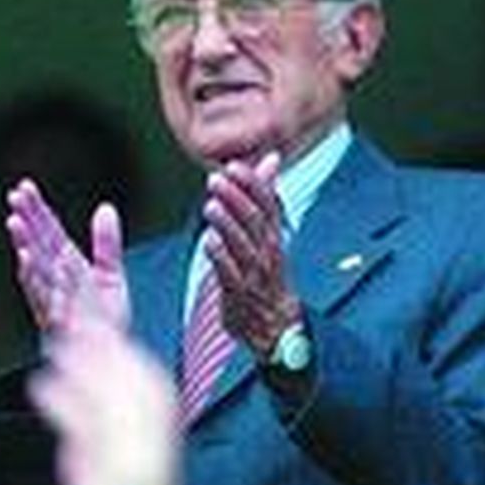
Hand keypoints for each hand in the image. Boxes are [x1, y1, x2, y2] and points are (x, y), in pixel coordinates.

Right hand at [5, 179, 131, 341]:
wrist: (110, 361)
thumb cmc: (105, 321)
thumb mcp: (111, 276)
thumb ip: (107, 244)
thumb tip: (105, 208)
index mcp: (66, 267)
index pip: (49, 232)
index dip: (38, 210)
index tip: (24, 187)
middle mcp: (54, 282)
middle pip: (38, 246)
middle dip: (26, 221)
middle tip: (14, 197)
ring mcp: (52, 301)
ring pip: (35, 269)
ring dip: (24, 245)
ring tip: (15, 223)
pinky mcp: (56, 321)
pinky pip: (44, 295)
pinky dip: (36, 279)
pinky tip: (28, 260)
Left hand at [29, 319, 182, 484]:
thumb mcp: (106, 483)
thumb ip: (89, 455)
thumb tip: (69, 432)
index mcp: (162, 451)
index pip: (154, 390)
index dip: (129, 355)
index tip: (104, 327)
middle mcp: (155, 454)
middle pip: (138, 386)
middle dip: (109, 350)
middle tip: (77, 321)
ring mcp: (136, 468)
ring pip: (114, 402)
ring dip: (84, 368)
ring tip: (54, 346)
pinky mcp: (113, 483)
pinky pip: (88, 433)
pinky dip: (65, 404)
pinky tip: (42, 386)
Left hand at [202, 151, 299, 351]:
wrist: (276, 327)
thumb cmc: (267, 272)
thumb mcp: (268, 232)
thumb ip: (265, 195)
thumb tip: (270, 158)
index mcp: (274, 236)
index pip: (268, 205)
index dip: (252, 184)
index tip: (234, 166)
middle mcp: (267, 253)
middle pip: (254, 222)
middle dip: (236, 200)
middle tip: (215, 180)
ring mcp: (253, 275)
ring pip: (242, 246)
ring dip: (226, 225)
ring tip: (210, 206)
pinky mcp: (238, 295)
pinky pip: (230, 274)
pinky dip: (220, 257)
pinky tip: (208, 240)